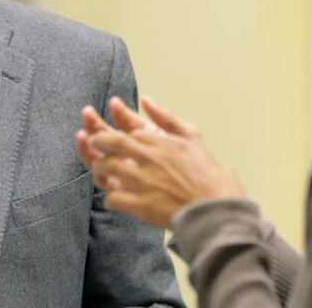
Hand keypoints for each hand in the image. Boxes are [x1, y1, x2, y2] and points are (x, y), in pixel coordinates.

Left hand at [76, 96, 243, 228]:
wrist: (217, 210)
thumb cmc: (209, 176)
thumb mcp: (193, 137)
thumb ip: (168, 118)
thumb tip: (146, 100)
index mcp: (162, 142)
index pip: (129, 131)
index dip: (116, 133)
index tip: (109, 136)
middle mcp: (151, 159)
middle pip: (112, 143)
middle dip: (98, 140)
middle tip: (94, 144)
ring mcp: (144, 182)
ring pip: (108, 167)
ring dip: (99, 168)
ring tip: (101, 171)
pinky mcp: (142, 206)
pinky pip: (113, 198)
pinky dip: (110, 199)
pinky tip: (114, 199)